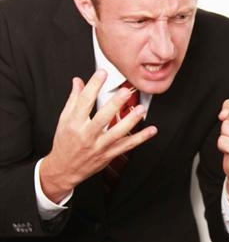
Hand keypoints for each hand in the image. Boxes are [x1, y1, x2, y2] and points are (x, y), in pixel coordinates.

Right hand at [39, 69, 157, 202]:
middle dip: (114, 104)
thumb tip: (78, 81)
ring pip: (117, 133)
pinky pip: (127, 146)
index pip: (84, 101)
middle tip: (126, 91)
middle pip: (102, 117)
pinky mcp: (109, 155)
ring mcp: (99, 146)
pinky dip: (141, 138)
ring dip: (131, 121)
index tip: (102, 73)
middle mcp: (86, 135)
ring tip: (141, 109)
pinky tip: (151, 130)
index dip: (93, 85)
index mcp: (74, 123)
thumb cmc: (64, 142)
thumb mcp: (64, 119)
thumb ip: (73, 99)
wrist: (64, 168)